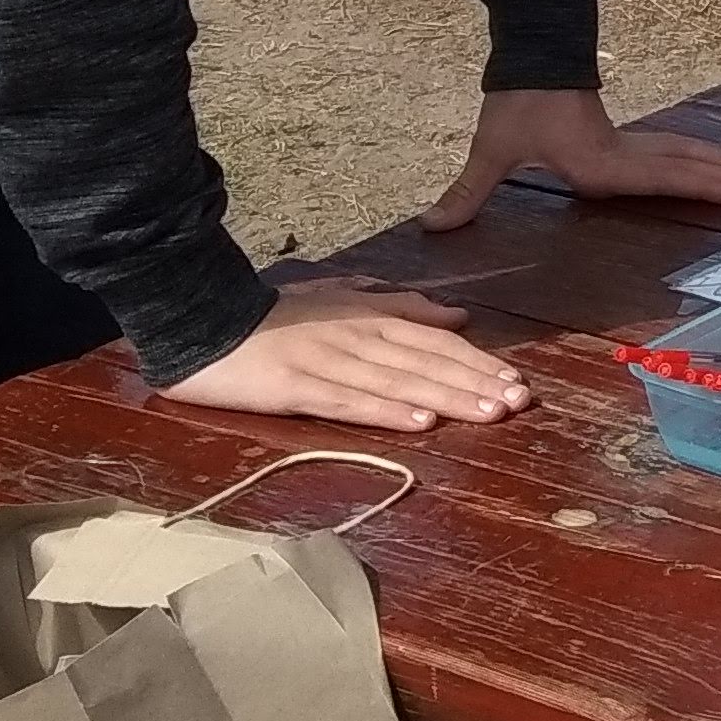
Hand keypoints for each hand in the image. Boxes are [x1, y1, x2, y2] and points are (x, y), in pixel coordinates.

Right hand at [164, 279, 529, 433]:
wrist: (200, 317)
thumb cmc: (275, 315)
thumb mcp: (342, 298)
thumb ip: (401, 306)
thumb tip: (457, 316)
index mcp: (369, 316)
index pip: (437, 341)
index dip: (478, 362)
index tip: (517, 383)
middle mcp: (356, 336)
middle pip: (427, 361)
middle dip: (477, 383)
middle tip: (520, 403)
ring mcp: (325, 361)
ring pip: (398, 381)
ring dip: (448, 398)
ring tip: (489, 414)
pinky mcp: (293, 387)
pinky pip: (347, 400)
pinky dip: (386, 410)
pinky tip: (419, 422)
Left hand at [424, 90, 720, 231]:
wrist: (531, 55)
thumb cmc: (515, 103)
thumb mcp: (492, 148)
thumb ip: (468, 191)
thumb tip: (431, 227)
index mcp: (599, 161)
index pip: (657, 176)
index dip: (698, 184)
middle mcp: (623, 153)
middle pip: (686, 163)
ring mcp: (628, 142)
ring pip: (688, 153)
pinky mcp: (626, 137)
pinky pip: (676, 149)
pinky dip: (704, 157)